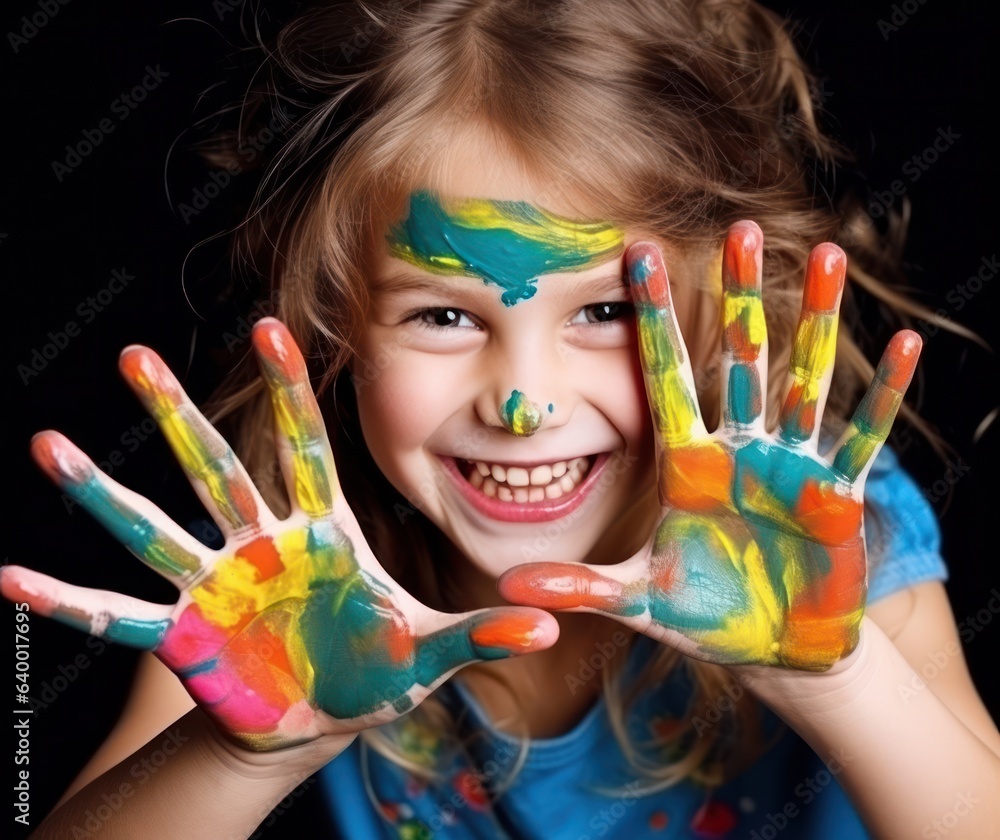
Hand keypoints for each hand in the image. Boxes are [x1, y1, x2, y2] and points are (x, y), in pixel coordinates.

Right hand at [3, 319, 556, 748]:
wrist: (323, 713)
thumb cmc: (372, 667)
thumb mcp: (429, 648)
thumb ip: (482, 632)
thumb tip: (552, 617)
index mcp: (320, 530)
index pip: (303, 446)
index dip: (287, 390)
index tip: (267, 326)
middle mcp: (259, 544)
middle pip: (214, 467)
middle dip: (175, 415)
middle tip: (133, 357)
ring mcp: (216, 585)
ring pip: (155, 525)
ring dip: (103, 490)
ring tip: (48, 446)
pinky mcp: (185, 635)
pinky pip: (119, 616)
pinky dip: (70, 600)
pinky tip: (14, 579)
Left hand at [499, 222, 919, 670]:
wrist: (771, 651)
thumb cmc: (705, 618)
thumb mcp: (641, 599)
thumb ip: (583, 587)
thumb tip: (509, 587)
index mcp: (686, 463)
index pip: (664, 376)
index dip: (651, 318)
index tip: (635, 254)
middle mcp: (738, 450)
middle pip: (739, 358)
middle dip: (741, 296)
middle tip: (741, 227)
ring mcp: (790, 465)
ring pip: (804, 380)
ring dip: (818, 321)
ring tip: (831, 255)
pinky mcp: (837, 495)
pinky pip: (862, 437)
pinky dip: (884, 396)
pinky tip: (906, 347)